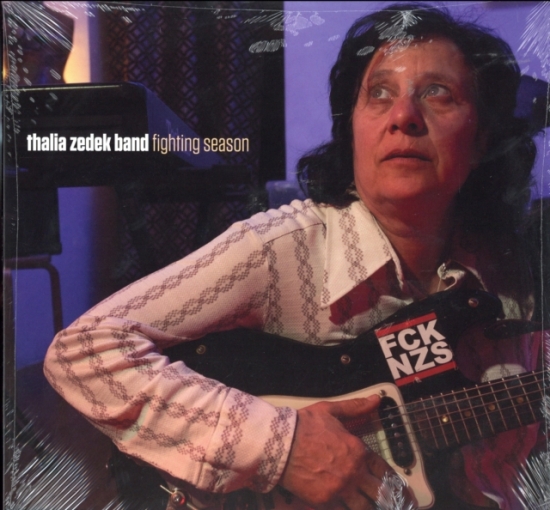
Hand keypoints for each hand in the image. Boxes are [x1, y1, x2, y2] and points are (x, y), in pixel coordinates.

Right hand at [279, 396, 413, 508]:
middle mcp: (353, 472)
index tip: (396, 485)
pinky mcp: (324, 500)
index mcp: (358, 451)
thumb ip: (356, 407)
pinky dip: (348, 509)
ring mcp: (339, 489)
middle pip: (379, 492)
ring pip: (364, 506)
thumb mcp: (332, 411)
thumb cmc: (304, 426)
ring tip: (371, 505)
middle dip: (387, 497)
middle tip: (392, 502)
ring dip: (369, 506)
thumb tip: (376, 399)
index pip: (384, 469)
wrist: (280, 443)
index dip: (392, 478)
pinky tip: (350, 507)